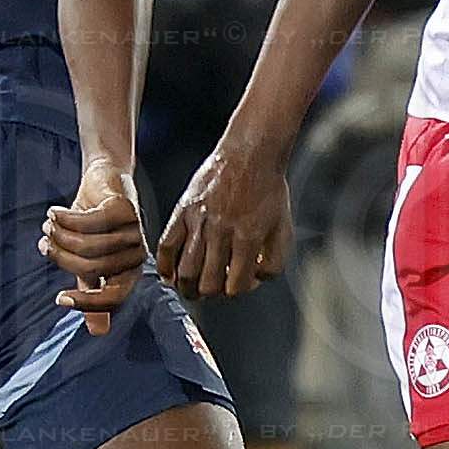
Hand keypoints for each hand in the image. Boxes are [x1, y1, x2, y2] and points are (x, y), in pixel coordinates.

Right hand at [41, 157, 147, 332]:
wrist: (102, 178)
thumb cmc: (93, 224)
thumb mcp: (89, 260)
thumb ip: (91, 291)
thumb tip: (98, 333)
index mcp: (129, 271)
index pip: (114, 298)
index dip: (88, 304)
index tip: (59, 300)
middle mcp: (136, 254)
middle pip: (92, 268)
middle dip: (62, 258)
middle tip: (46, 244)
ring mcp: (132, 230)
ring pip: (88, 245)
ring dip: (61, 236)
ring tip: (49, 226)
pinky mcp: (124, 208)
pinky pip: (88, 222)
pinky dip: (65, 219)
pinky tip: (54, 214)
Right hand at [154, 141, 291, 299]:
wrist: (251, 154)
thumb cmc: (268, 190)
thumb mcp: (283, 229)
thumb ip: (274, 262)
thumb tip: (255, 281)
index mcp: (248, 237)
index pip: (236, 286)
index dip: (237, 291)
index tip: (237, 283)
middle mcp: (222, 232)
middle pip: (208, 284)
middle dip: (212, 293)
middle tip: (213, 289)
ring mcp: (200, 222)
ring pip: (186, 271)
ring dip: (188, 287)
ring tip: (191, 288)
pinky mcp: (183, 211)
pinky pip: (167, 246)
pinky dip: (165, 265)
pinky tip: (170, 274)